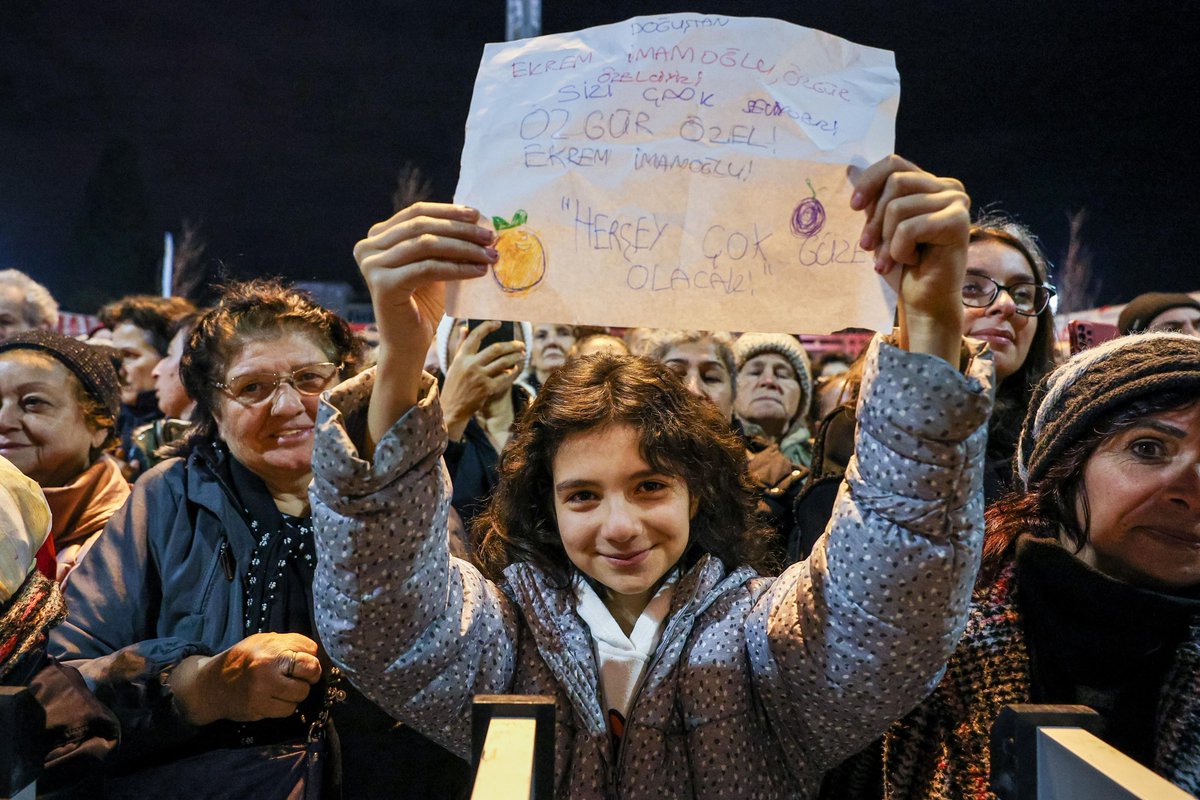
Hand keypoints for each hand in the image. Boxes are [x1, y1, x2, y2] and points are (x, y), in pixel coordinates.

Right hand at [169, 632, 321, 725]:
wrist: (212, 684)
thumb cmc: (243, 659)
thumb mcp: (265, 641)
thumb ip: (291, 643)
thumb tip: (316, 653)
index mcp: (271, 650)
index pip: (309, 655)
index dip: (312, 661)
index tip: (306, 664)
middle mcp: (267, 671)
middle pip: (310, 674)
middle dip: (309, 677)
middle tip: (299, 676)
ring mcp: (262, 692)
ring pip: (300, 695)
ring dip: (297, 693)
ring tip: (284, 687)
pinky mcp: (259, 710)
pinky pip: (287, 710)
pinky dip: (285, 705)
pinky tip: (275, 698)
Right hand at [352, 203, 497, 454]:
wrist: (408, 344)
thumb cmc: (424, 304)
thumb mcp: (434, 264)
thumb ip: (444, 240)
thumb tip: (477, 218)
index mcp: (377, 237)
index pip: (417, 212)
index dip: (449, 211)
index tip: (478, 215)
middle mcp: (368, 247)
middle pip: (422, 226)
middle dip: (461, 229)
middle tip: (490, 236)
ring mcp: (372, 265)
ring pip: (426, 245)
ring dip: (464, 249)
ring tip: (490, 255)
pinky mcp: (383, 284)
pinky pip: (427, 268)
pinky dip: (456, 268)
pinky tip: (478, 272)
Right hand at [442, 321, 525, 439]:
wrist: (452, 408)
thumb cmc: (454, 384)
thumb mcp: (454, 364)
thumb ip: (460, 346)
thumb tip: (464, 327)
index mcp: (461, 357)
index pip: (475, 336)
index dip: (487, 327)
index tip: (498, 323)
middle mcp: (470, 365)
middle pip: (496, 349)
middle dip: (512, 345)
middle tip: (521, 344)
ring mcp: (479, 377)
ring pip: (503, 362)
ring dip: (515, 357)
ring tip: (522, 355)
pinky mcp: (486, 389)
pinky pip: (504, 377)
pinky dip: (511, 372)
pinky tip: (515, 368)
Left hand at [849, 155, 969, 364]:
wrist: (923, 299)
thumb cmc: (902, 263)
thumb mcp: (882, 225)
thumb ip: (875, 198)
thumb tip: (850, 169)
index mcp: (931, 183)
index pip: (894, 163)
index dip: (869, 181)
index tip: (853, 207)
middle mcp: (948, 187)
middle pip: (895, 182)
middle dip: (875, 219)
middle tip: (869, 246)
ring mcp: (956, 202)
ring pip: (898, 207)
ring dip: (887, 240)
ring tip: (893, 259)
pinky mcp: (958, 222)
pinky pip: (909, 228)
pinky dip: (900, 249)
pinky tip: (912, 260)